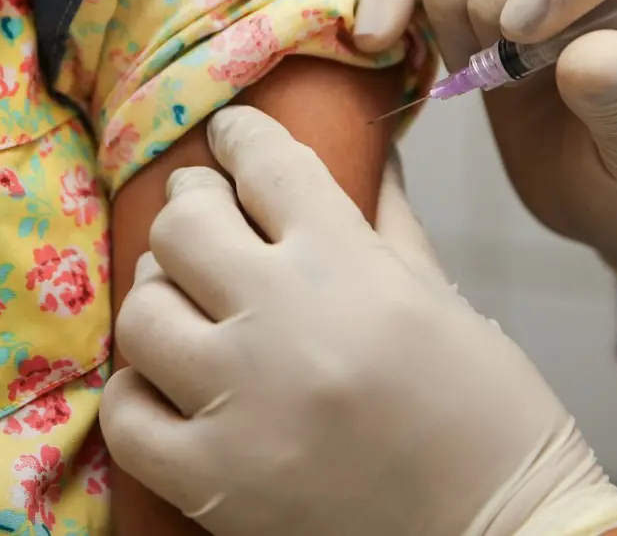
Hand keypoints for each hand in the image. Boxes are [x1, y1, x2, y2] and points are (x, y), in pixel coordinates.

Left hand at [101, 107, 616, 535]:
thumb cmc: (489, 417)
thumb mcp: (445, 300)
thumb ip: (390, 220)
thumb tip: (371, 150)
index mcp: (350, 265)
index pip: (265, 163)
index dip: (240, 135)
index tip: (231, 135)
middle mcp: (284, 322)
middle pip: (183, 223)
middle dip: (191, 208)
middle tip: (205, 219)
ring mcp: (240, 404)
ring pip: (142, 311)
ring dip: (160, 299)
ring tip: (187, 306)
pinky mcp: (213, 482)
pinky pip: (127, 413)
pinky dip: (140, 393)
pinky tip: (171, 386)